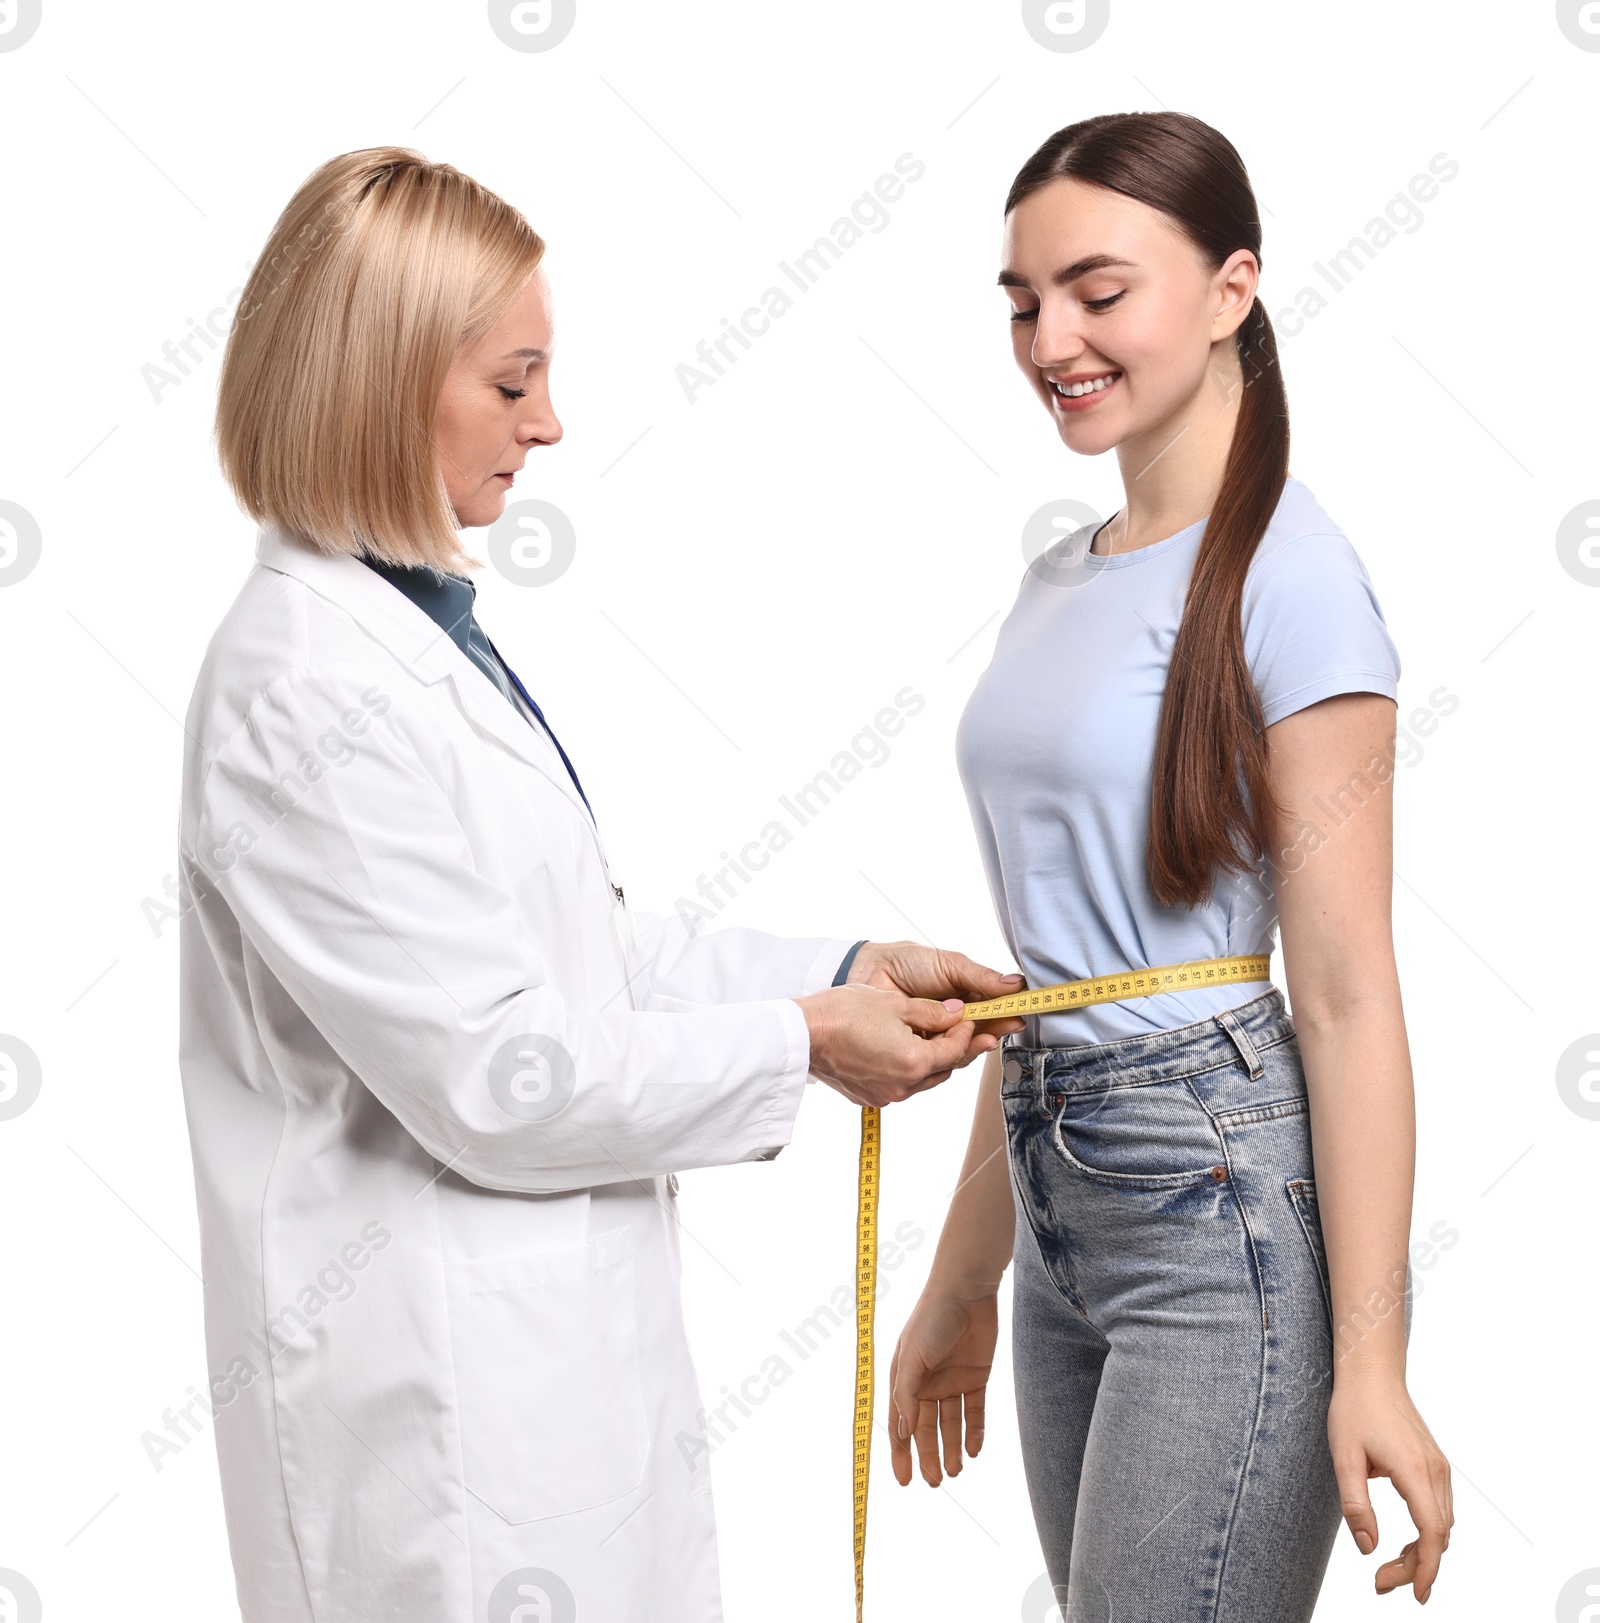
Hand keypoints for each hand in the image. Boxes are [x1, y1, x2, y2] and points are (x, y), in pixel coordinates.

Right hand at [795, 984, 991, 1108]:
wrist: (803, 1033)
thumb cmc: (843, 1014)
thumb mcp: (895, 1004)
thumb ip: (932, 1012)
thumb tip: (955, 1014)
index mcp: (914, 1062)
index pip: (955, 1050)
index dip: (966, 1032)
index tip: (967, 1018)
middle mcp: (903, 1086)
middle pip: (943, 1070)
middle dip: (952, 1048)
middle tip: (956, 1028)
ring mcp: (884, 1095)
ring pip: (922, 1079)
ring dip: (930, 1060)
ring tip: (928, 1036)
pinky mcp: (868, 1096)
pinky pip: (899, 1084)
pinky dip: (907, 1069)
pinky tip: (900, 1048)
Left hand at [847, 940, 1026, 1041]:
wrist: (868, 969)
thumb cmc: (908, 962)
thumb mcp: (950, 964)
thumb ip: (981, 978)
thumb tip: (1017, 983)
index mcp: (965, 997)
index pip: (992, 1010)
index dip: (1005, 1014)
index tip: (1019, 1016)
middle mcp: (953, 1019)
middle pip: (980, 1033)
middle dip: (994, 1032)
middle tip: (1005, 1028)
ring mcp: (936, 1036)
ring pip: (962, 1048)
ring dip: (975, 1044)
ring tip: (985, 1037)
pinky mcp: (918, 1050)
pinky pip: (939, 1058)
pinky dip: (950, 1053)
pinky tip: (958, 1045)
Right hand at [888, 1284, 998, 1486]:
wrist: (966, 1291)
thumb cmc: (931, 1319)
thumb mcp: (912, 1357)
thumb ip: (906, 1394)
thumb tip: (903, 1432)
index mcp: (905, 1379)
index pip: (901, 1423)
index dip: (901, 1452)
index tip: (904, 1480)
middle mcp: (927, 1384)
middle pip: (927, 1429)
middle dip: (929, 1457)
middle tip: (934, 1483)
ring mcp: (952, 1381)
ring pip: (951, 1425)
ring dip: (951, 1449)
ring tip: (955, 1472)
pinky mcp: (977, 1378)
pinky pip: (975, 1412)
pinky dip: (974, 1432)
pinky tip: (974, 1450)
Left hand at [1329, 1371, 1452, 1603]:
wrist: (1371, 1372)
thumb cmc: (1354, 1409)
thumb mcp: (1344, 1457)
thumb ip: (1355, 1505)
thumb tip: (1367, 1548)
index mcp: (1415, 1471)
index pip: (1431, 1534)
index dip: (1425, 1569)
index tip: (1415, 1594)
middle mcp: (1436, 1472)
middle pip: (1439, 1536)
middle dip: (1416, 1566)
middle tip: (1382, 1582)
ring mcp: (1439, 1467)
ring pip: (1442, 1525)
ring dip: (1422, 1551)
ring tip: (1389, 1568)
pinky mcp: (1435, 1464)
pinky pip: (1439, 1509)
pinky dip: (1427, 1532)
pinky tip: (1404, 1541)